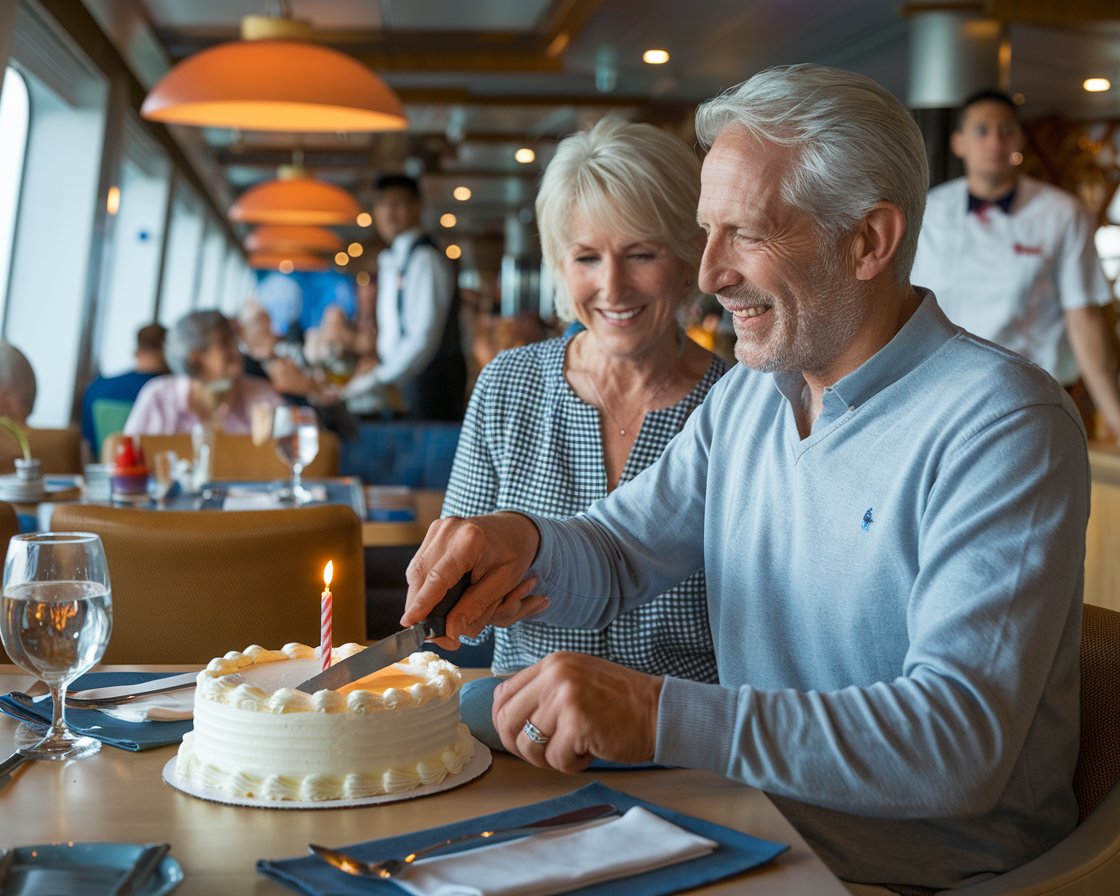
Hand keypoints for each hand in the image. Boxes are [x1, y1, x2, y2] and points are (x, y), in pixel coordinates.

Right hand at [402, 512, 545, 645]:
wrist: (515, 527)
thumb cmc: (515, 554)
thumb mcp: (504, 583)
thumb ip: (476, 606)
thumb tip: (451, 632)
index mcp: (470, 541)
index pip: (438, 578)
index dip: (421, 604)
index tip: (409, 624)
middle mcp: (449, 531)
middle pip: (421, 576)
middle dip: (421, 608)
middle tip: (434, 635)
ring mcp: (439, 529)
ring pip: (417, 571)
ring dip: (420, 598)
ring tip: (435, 620)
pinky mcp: (435, 532)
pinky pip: (421, 564)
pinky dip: (425, 584)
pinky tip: (435, 599)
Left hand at [492, 653, 662, 772]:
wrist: (658, 711)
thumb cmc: (619, 702)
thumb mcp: (576, 680)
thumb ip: (543, 690)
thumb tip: (503, 711)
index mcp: (552, 663)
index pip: (503, 695)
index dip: (504, 724)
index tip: (519, 737)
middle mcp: (555, 675)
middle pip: (507, 722)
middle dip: (521, 747)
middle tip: (545, 753)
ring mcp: (566, 698)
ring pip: (528, 745)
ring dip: (548, 758)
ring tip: (572, 751)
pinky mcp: (578, 724)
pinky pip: (555, 759)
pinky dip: (571, 765)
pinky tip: (589, 753)